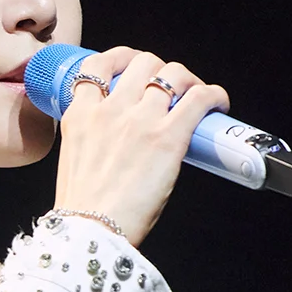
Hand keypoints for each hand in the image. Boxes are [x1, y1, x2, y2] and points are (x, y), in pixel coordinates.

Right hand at [51, 47, 229, 250]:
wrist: (90, 231)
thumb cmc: (83, 209)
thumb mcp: (74, 159)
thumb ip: (93, 139)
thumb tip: (120, 141)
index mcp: (81, 115)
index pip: (98, 65)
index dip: (121, 60)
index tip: (132, 69)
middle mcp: (110, 109)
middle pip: (142, 62)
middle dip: (159, 69)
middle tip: (170, 88)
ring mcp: (140, 120)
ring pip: (172, 73)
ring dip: (188, 80)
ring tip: (195, 95)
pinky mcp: (168, 137)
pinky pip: (199, 98)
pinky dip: (212, 95)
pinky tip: (217, 103)